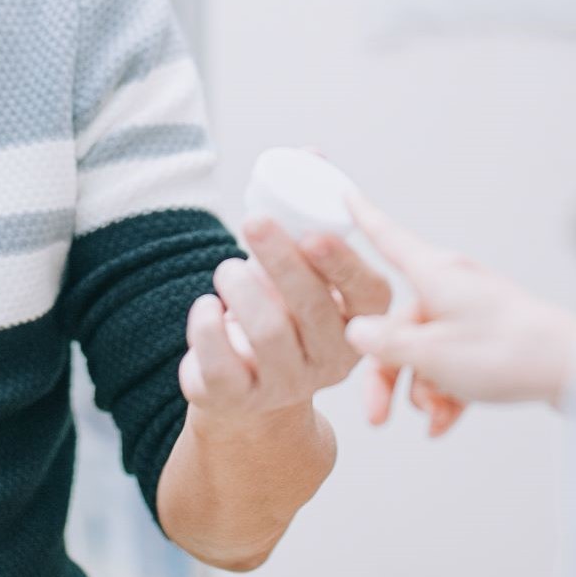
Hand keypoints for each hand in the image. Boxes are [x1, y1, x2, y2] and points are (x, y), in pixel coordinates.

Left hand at [180, 218, 395, 423]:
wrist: (249, 387)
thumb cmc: (283, 315)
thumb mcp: (307, 282)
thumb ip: (313, 244)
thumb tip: (303, 178)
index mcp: (359, 323)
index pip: (368, 294)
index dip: (343, 264)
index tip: (312, 235)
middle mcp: (332, 361)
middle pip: (313, 307)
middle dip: (282, 259)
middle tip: (254, 222)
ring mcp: (286, 385)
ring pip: (268, 332)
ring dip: (241, 287)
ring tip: (227, 270)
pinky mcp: (239, 398)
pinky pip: (221, 362)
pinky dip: (207, 325)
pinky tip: (207, 305)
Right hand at [343, 196, 575, 425]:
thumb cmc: (507, 352)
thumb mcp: (432, 354)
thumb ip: (386, 344)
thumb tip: (355, 331)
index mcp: (436, 274)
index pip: (388, 239)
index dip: (364, 218)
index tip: (346, 193)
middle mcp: (452, 287)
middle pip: (400, 326)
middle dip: (387, 375)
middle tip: (377, 417)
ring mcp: (473, 314)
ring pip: (426, 352)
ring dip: (422, 390)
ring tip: (435, 418)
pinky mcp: (492, 339)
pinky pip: (454, 364)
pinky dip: (446, 395)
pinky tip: (443, 426)